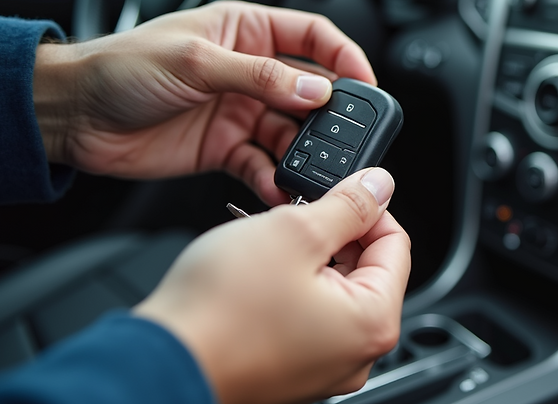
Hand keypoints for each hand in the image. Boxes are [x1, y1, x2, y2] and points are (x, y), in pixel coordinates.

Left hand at [33, 1, 374, 203]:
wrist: (74, 116)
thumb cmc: (121, 68)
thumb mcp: (195, 62)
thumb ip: (260, 77)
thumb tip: (315, 89)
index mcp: (246, 31)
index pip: (313, 36)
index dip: (345, 56)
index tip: (367, 84)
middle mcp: (250, 71)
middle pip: (310, 91)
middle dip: (331, 116)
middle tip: (346, 138)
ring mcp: (239, 111)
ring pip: (292, 133)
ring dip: (304, 153)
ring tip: (312, 170)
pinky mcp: (225, 147)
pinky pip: (263, 163)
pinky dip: (274, 177)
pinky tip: (277, 186)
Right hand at [134, 167, 410, 403]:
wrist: (160, 362)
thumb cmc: (220, 310)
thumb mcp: (294, 231)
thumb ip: (348, 205)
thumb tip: (379, 186)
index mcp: (373, 322)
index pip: (396, 244)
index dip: (367, 207)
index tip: (338, 191)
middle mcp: (356, 354)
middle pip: (366, 269)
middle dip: (332, 234)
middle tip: (292, 217)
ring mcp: (323, 367)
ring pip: (332, 291)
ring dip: (306, 258)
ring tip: (266, 243)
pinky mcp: (291, 371)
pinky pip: (306, 316)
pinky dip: (287, 288)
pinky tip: (255, 273)